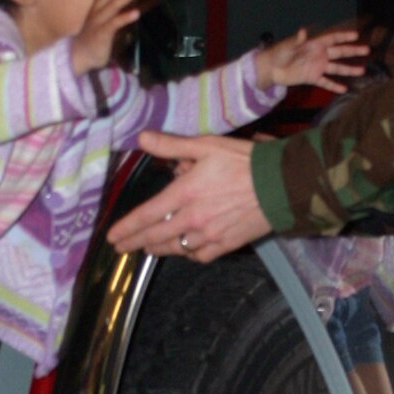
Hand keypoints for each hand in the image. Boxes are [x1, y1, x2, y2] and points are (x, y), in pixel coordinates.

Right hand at [71, 0, 144, 74]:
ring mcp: (99, 20)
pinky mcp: (102, 33)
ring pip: (113, 4)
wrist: (78, 56)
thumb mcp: (103, 15)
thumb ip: (113, 2)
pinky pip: (114, 24)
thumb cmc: (93, 34)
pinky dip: (125, 17)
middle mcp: (97, 8)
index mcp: (98, 2)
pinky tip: (136, 13)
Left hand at [107, 131, 270, 259]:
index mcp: (184, 193)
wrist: (281, 185)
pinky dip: (190, 254)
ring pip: (177, 248)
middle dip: (135, 243)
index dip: (127, 228)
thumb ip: (171, 145)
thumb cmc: (243, 161)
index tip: (112, 237)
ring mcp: (210, 234)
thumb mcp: (206, 145)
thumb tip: (142, 138)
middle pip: (156, 237)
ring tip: (149, 248)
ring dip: (159, 249)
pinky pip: (201, 255)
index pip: (146, 215)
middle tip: (121, 248)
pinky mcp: (227, 244)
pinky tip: (186, 249)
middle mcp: (192, 219)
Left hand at [254, 26, 367, 93]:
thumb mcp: (288, 46)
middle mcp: (320, 55)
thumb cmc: (280, 53)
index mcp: (315, 44)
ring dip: (348, 69)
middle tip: (367, 50)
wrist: (272, 69)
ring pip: (336, 68)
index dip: (344, 37)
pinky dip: (334, 85)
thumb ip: (297, 40)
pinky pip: (326, 82)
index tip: (356, 36)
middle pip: (339, 52)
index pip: (332, 39)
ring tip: (362, 71)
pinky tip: (344, 89)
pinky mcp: (313, 78)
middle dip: (353, 51)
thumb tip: (303, 31)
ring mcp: (318, 67)